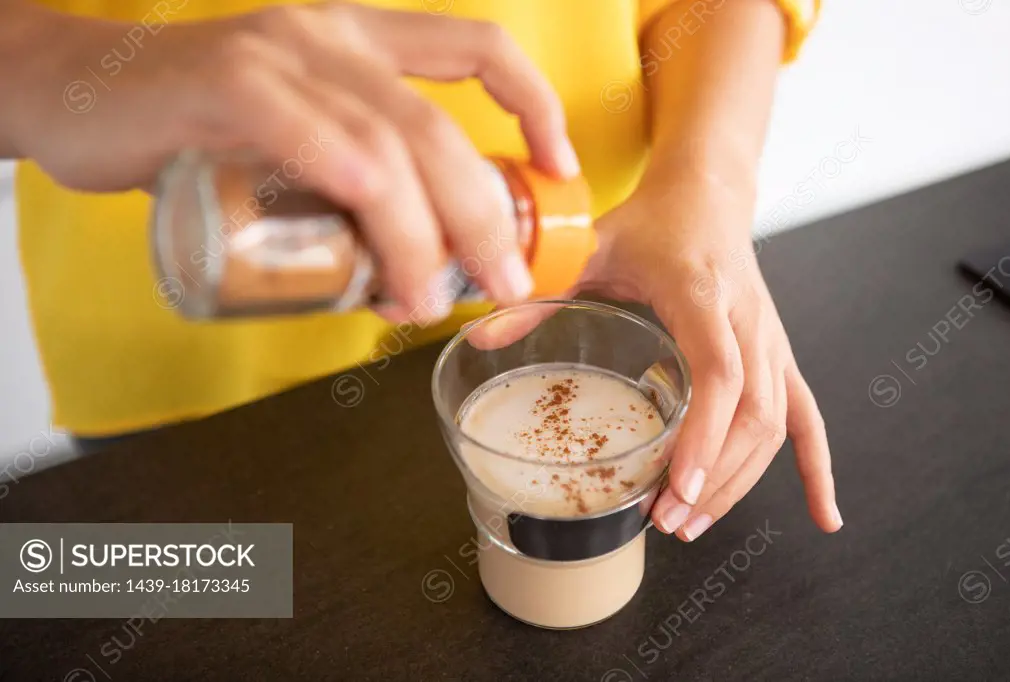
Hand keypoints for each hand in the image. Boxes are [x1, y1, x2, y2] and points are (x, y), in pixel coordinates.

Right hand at [3, 2, 578, 318]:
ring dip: (425, 235)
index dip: (534, 102)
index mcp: (359, 42)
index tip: (559, 167)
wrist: (76, 93)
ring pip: (389, 145)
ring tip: (429, 299)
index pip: (474, 48)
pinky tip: (380, 252)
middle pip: (439, 127)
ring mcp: (282, 55)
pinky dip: (362, 195)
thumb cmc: (191, 130)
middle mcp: (332, 37)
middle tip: (503, 283)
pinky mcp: (229, 83)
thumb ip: (352, 187)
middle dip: (485, 215)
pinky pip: (316, 137)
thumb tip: (414, 269)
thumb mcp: (294, 144)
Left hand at [578, 170, 842, 540]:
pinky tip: (823, 515)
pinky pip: (806, 417)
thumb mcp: (592, 246)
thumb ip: (542, 289)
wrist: (708, 195)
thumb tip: (482, 335)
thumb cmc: (653, 221)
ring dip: (741, 482)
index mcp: (703, 296)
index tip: (680, 488)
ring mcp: (770, 342)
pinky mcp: (777, 356)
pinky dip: (815, 468)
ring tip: (692, 524)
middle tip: (667, 521)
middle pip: (751, 414)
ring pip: (775, 425)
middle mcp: (748, 323)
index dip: (704, 436)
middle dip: (715, 477)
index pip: (719, 375)